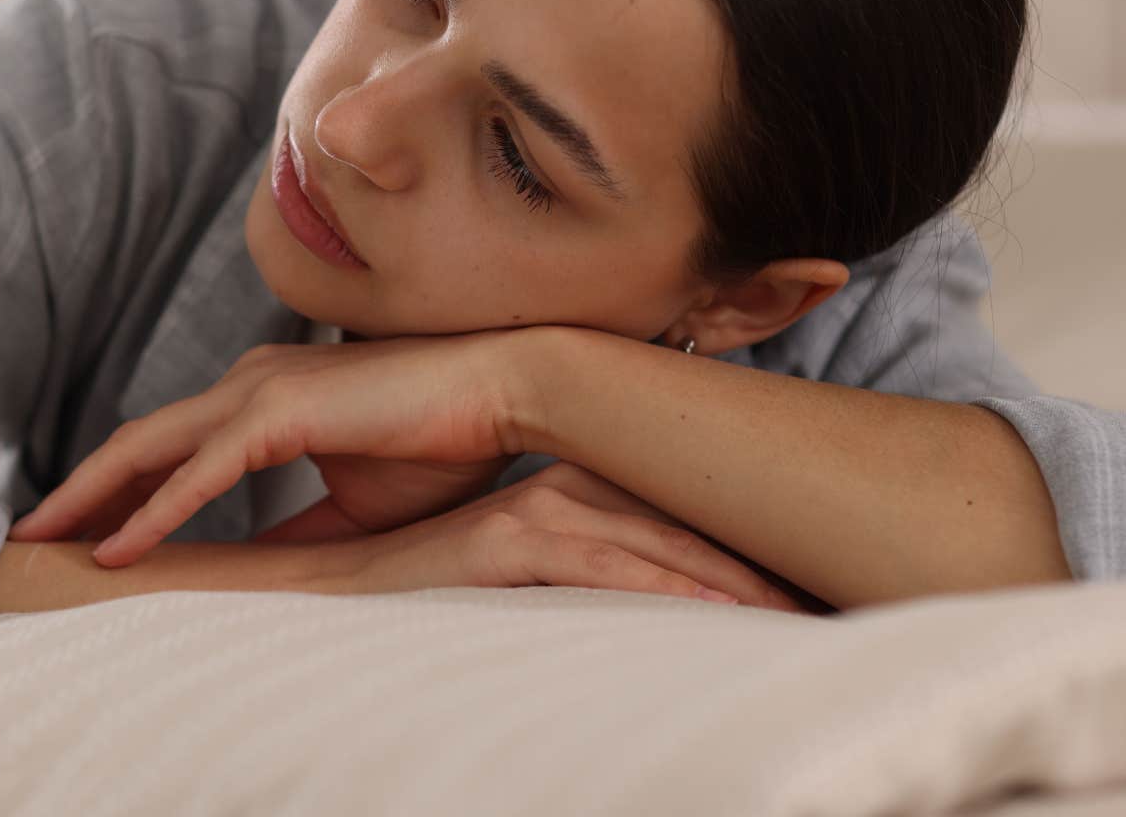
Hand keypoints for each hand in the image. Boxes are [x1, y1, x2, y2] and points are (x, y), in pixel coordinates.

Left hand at [7, 331, 533, 563]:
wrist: (506, 395)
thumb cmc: (444, 442)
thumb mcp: (355, 506)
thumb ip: (299, 530)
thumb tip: (261, 572)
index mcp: (264, 397)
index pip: (172, 446)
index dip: (118, 487)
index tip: (77, 530)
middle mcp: (250, 384)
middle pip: (139, 440)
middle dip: (78, 488)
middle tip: (28, 536)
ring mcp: (261, 391)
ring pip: (149, 447)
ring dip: (89, 495)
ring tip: (43, 541)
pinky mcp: (282, 412)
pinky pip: (200, 471)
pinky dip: (152, 511)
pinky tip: (114, 547)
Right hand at [339, 459, 812, 612]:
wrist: (303, 582)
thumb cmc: (388, 598)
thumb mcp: (486, 595)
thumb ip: (538, 595)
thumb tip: (592, 630)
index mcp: (548, 504)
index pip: (657, 525)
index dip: (725, 557)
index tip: (789, 595)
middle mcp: (545, 496)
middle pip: (674, 527)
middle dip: (752, 564)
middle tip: (823, 604)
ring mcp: (526, 513)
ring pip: (654, 545)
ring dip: (729, 582)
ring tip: (798, 618)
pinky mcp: (501, 540)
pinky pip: (603, 569)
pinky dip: (670, 589)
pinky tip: (726, 615)